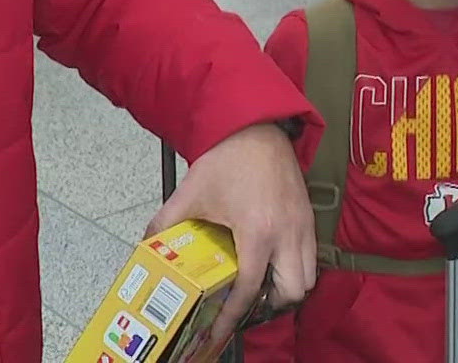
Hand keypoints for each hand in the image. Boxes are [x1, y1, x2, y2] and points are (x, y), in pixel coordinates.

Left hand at [146, 123, 315, 358]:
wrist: (256, 125)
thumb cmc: (226, 158)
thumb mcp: (191, 192)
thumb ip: (166, 221)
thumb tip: (146, 244)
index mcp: (257, 231)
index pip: (249, 289)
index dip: (233, 317)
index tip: (219, 331)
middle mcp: (287, 233)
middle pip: (293, 291)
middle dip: (271, 304)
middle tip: (248, 301)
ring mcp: (302, 224)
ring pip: (308, 276)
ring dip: (287, 286)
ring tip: (261, 283)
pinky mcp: (309, 215)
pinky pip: (311, 254)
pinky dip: (295, 266)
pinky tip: (272, 258)